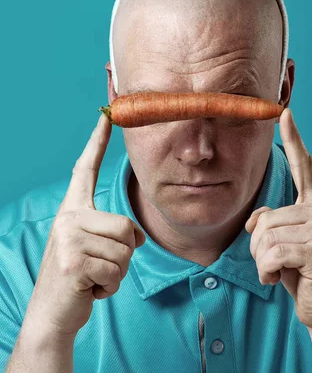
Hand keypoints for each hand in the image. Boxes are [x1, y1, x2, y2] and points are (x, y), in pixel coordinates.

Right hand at [24, 113, 145, 337]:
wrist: (51, 316)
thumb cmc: (77, 279)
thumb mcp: (90, 247)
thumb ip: (109, 232)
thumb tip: (138, 237)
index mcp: (71, 210)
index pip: (86, 168)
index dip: (97, 141)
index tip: (107, 116)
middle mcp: (67, 218)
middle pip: (126, 226)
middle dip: (123, 255)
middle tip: (98, 269)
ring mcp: (68, 239)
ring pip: (125, 251)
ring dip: (117, 273)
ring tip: (93, 279)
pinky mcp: (74, 263)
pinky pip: (117, 272)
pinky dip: (110, 288)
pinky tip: (89, 290)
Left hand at [245, 108, 311, 330]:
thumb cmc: (302, 274)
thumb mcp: (283, 243)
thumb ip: (271, 223)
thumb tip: (256, 221)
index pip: (302, 167)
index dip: (293, 139)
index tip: (284, 113)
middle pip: (264, 218)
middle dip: (259, 247)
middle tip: (277, 263)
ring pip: (264, 237)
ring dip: (262, 261)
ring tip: (281, 271)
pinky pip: (270, 254)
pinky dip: (266, 272)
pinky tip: (280, 280)